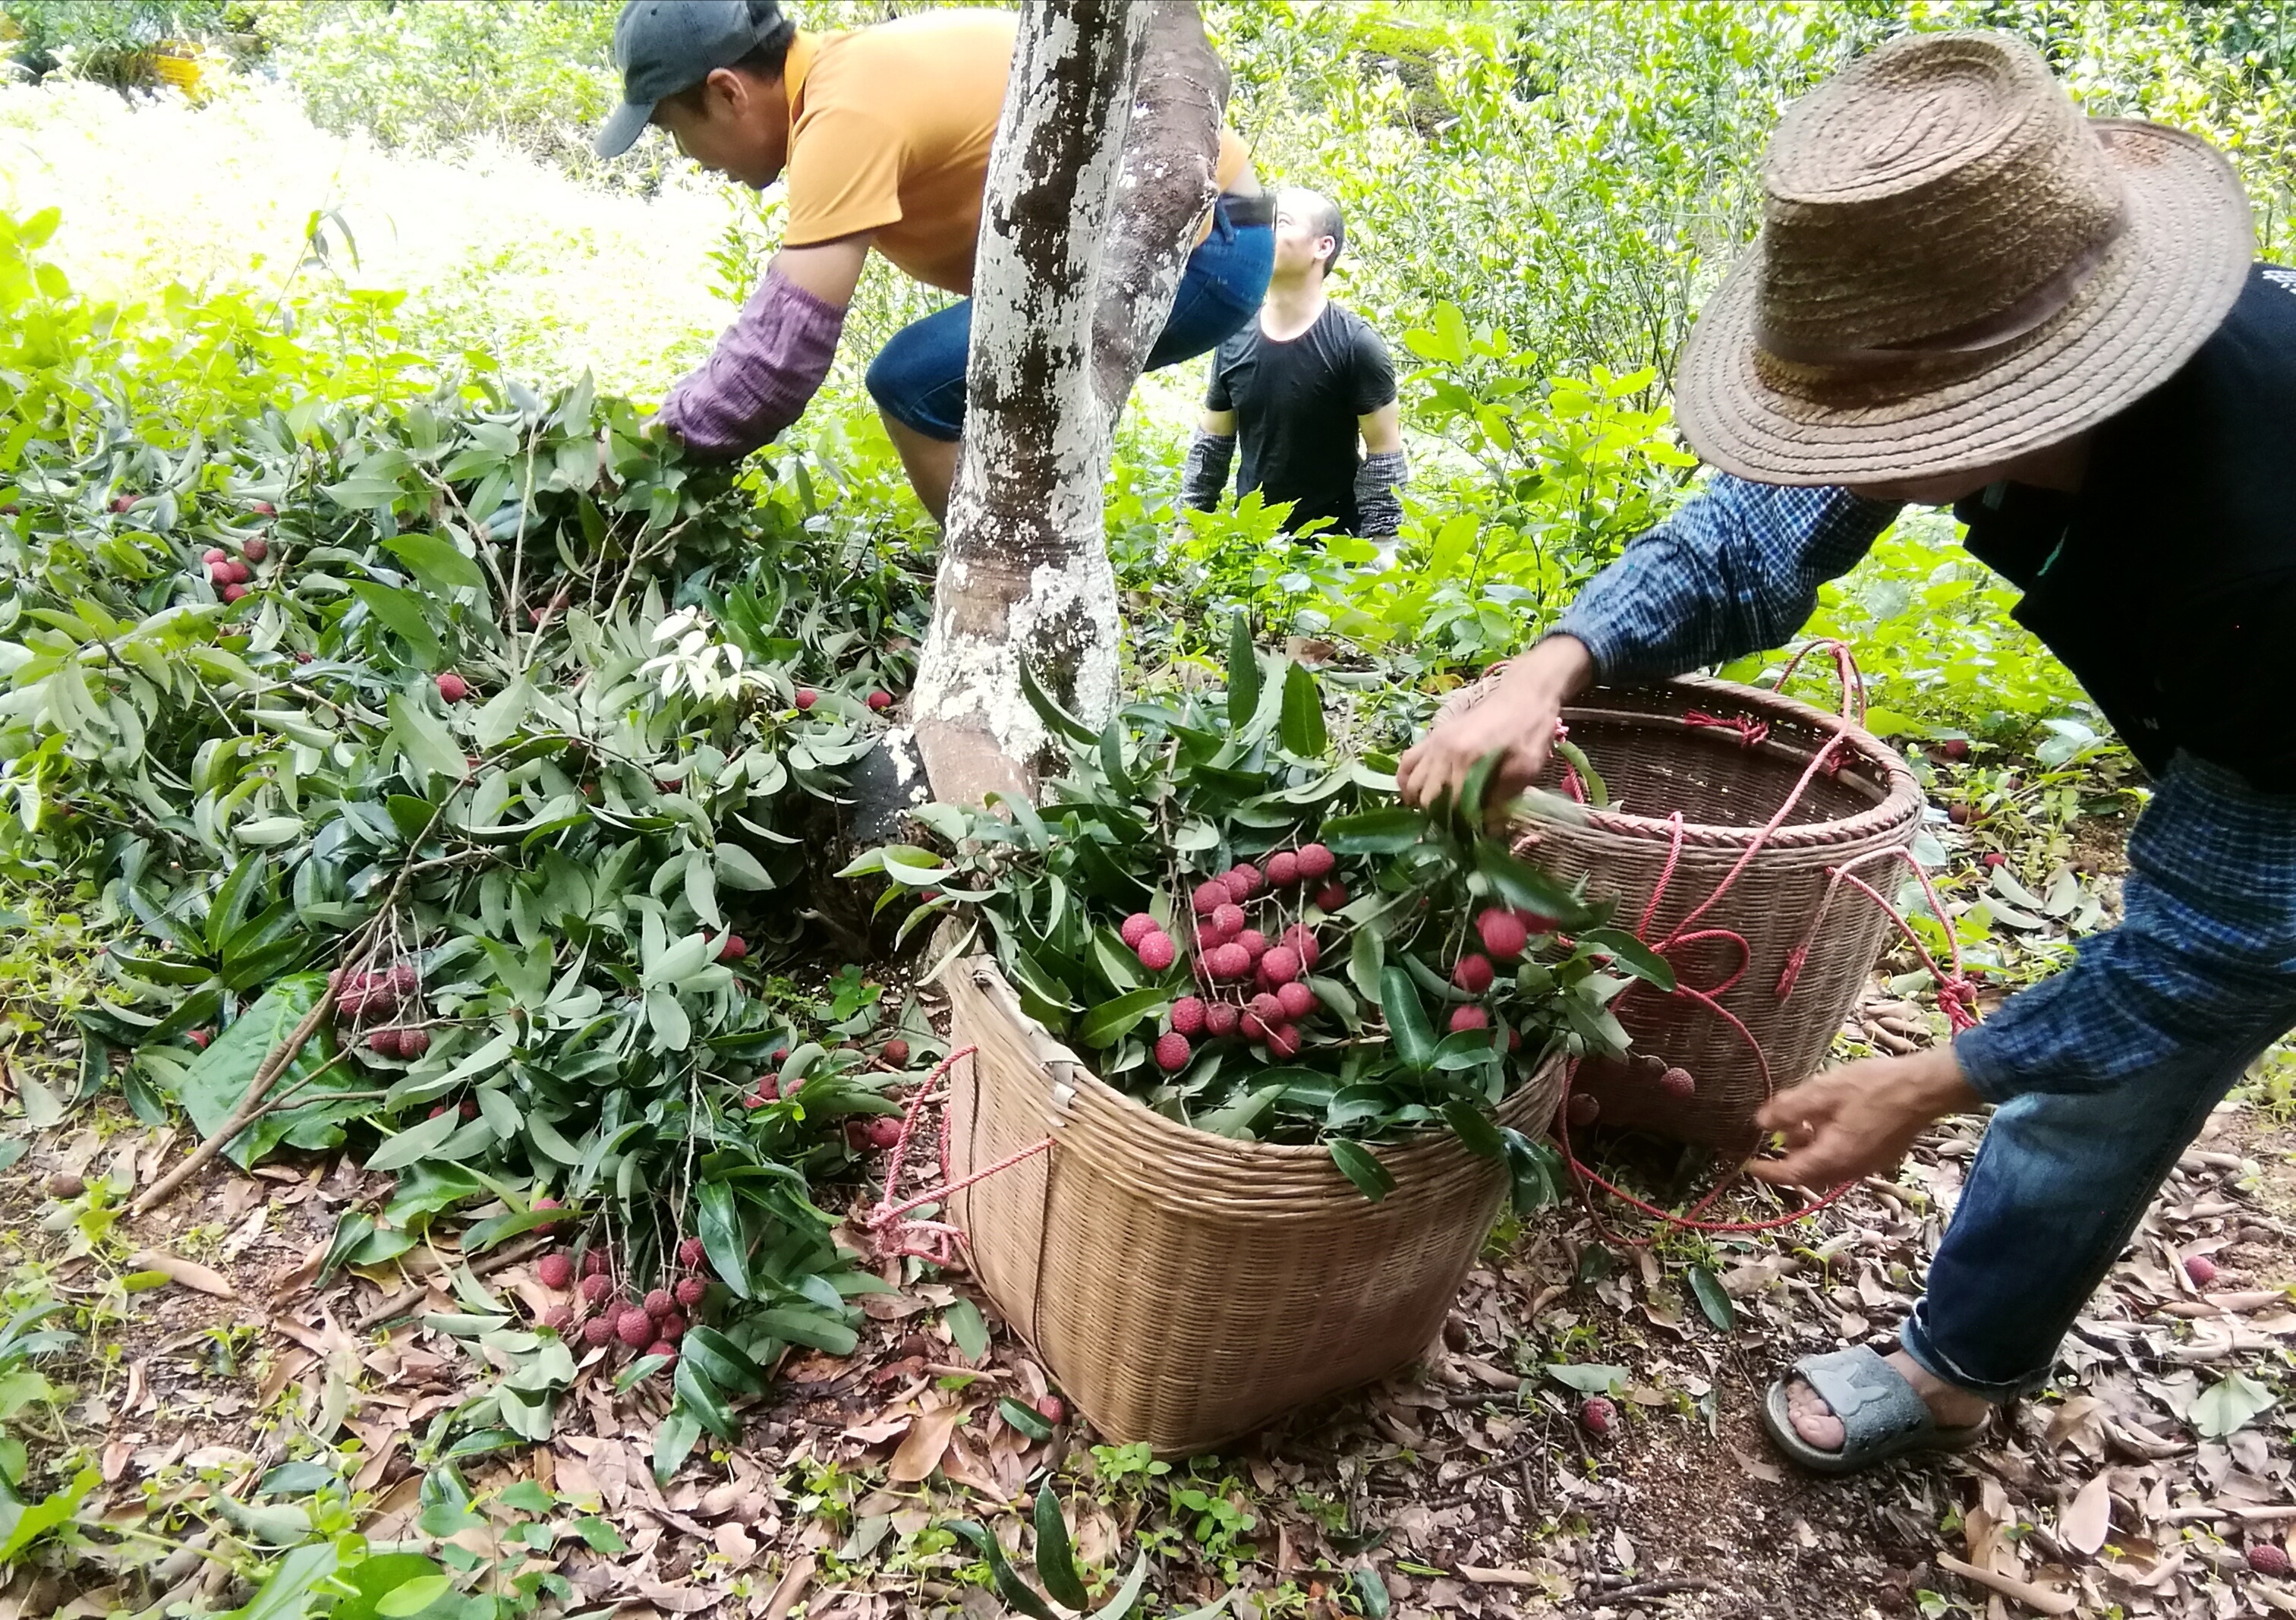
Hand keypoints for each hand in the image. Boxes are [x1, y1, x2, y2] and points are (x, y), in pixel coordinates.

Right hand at [1396, 635, 1593, 816]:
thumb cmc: (1529, 732)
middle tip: (1454, 826)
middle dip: (1438, 816)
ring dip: (1419, 801)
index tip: (1470, 834)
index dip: (1459, 824)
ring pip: (1411, 782)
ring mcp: (1434, 743)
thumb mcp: (1525, 769)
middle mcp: (1443, 752)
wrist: (1523, 694)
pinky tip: (1412, 792)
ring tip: (1435, 813)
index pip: (1450, 806)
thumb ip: (1502, 799)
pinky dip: (1405, 780)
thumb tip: (1487, 830)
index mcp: (1467, 761)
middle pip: (1427, 797)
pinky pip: (1407, 761)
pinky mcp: (1433, 736)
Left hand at [1747, 1047, 1982, 1189]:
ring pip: (1828, 1167)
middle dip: (1789, 1157)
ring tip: (1801, 1119)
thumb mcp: (1824, 1091)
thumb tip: (1761, 1122)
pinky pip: (1845, 1159)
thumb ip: (1790, 1109)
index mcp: (1834, 1158)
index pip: (1791, 1175)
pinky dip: (1828, 1146)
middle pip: (1809, 1174)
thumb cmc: (1875, 1086)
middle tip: (1776, 1134)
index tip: (1746, 1164)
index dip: (1766, 1171)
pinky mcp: (1881, 1156)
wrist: (1926, 1087)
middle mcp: (1851, 1169)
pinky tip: (1828, 1119)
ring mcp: (1869, 1165)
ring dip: (1809, 1149)